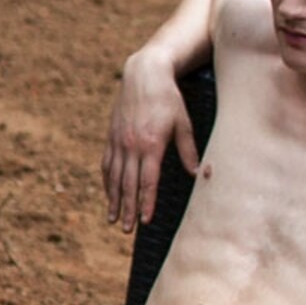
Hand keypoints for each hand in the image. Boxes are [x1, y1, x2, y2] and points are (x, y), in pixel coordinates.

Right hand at [101, 50, 200, 231]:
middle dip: (127, 208)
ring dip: (114, 199)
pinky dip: (107, 181)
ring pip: (114, 177)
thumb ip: (189, 150)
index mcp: (151, 145)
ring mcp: (118, 141)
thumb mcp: (184, 123)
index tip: (145, 220)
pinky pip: (107, 164)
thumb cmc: (169, 98)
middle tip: (127, 229)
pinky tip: (109, 193)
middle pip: (128, 184)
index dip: (146, 203)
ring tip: (114, 219)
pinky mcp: (111, 136)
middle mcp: (131, 146)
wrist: (143, 75)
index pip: (147, 181)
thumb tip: (198, 174)